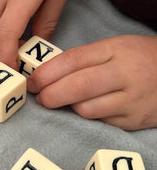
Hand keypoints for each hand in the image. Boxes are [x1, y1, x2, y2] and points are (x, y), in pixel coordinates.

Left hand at [27, 35, 156, 129]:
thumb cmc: (138, 57)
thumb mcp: (114, 47)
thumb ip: (84, 59)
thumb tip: (48, 73)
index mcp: (114, 50)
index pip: (74, 60)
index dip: (47, 72)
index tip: (32, 81)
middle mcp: (124, 74)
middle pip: (79, 86)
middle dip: (51, 94)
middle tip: (38, 97)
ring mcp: (132, 99)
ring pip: (87, 108)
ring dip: (68, 107)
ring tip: (62, 101)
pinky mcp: (136, 120)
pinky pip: (102, 121)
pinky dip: (88, 116)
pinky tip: (86, 107)